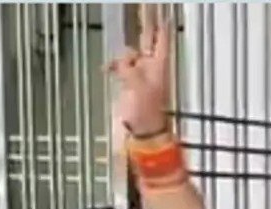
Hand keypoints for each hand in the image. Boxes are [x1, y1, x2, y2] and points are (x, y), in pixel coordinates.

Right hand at [107, 4, 171, 135]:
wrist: (144, 134)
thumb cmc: (147, 114)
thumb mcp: (138, 87)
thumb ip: (129, 69)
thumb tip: (122, 62)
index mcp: (160, 65)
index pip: (162, 38)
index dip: (161, 23)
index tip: (162, 10)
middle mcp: (152, 67)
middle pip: (148, 38)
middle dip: (145, 23)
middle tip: (145, 7)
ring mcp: (141, 73)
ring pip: (131, 52)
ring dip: (124, 57)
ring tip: (118, 68)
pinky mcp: (131, 82)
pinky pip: (122, 66)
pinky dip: (115, 66)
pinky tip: (107, 69)